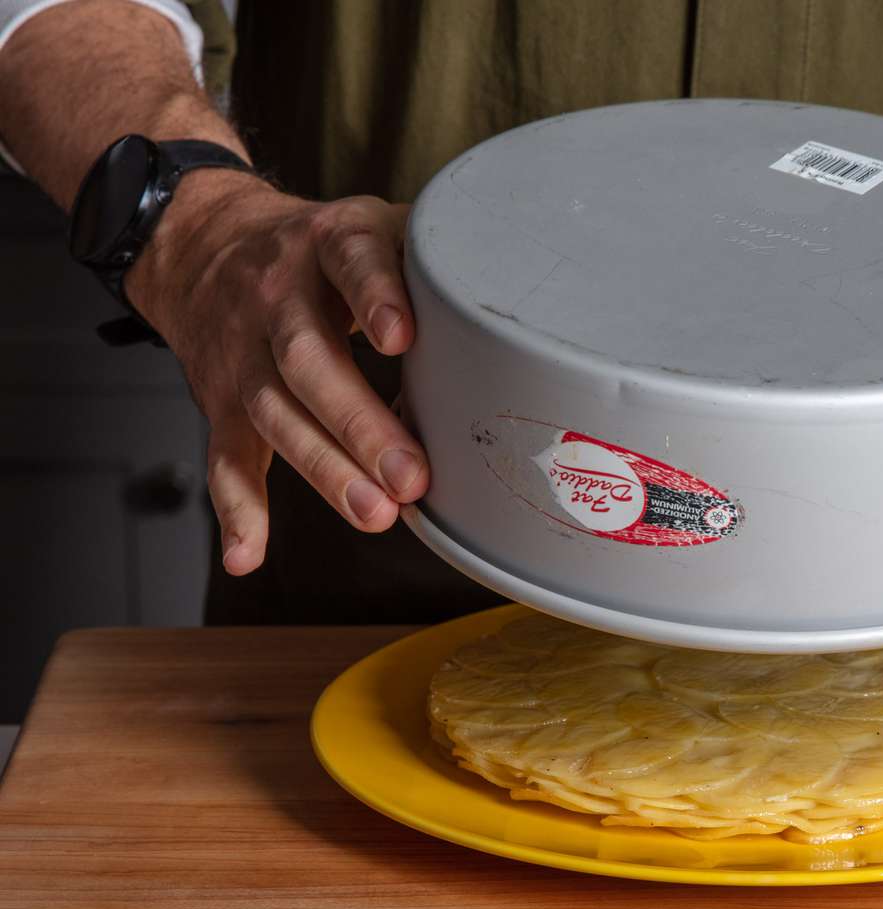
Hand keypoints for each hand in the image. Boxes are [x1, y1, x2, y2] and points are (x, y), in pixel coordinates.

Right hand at [126, 172, 427, 574]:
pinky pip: (226, 455)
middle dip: (359, 422)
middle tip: (411, 476)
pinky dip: (236, 507)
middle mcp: (277, 295)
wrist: (204, 244)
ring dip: (323, 469)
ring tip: (375, 512)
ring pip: (275, 412)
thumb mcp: (374, 226)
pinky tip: (250, 554)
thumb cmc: (322, 251)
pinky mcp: (220, 398)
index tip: (402, 338)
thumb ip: (433, 258)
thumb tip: (524, 292)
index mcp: (327, 243)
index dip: (374, 295)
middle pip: (308, 358)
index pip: (350, 259)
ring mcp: (244, 351)